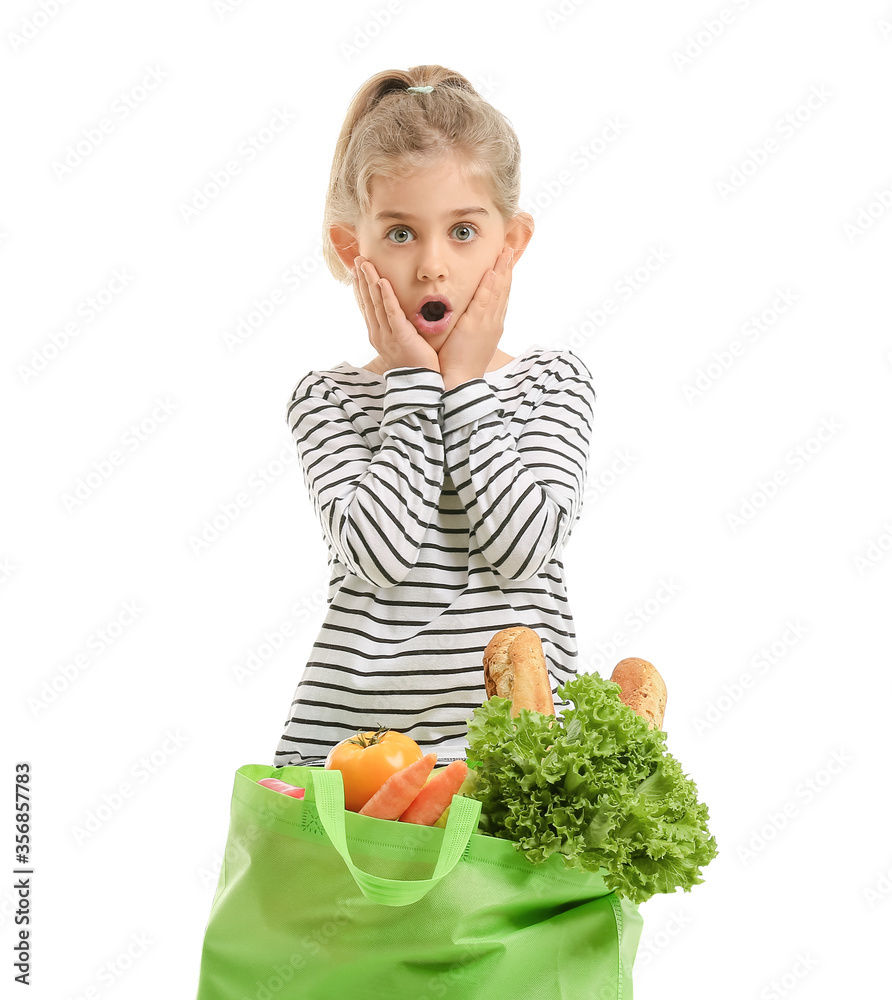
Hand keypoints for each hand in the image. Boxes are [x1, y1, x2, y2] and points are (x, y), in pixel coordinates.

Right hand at [353, 256, 439, 372]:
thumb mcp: (402, 345)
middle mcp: (378, 334)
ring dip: (370, 281)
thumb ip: (398, 330)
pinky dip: (386, 297)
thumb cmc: (415, 366)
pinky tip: (382, 282)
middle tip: (358, 259)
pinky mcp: (401, 336)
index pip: (366, 307)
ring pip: (376, 303)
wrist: (421, 385)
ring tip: (365, 264)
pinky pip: (392, 313)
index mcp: (378, 335)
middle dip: (362, 279)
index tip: (357, 272)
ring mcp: (388, 336)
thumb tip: (400, 317)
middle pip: (368, 301)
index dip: (361, 288)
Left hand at [437, 247, 514, 390]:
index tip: (506, 262)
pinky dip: (490, 286)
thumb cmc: (460, 363)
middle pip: (504, 291)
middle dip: (507, 269)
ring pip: (498, 292)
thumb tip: (467, 316)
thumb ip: (470, 326)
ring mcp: (487, 324)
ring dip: (502, 271)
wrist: (458, 381)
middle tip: (510, 250)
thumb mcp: (469, 341)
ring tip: (505, 252)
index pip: (501, 297)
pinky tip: (492, 272)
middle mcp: (493, 322)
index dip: (504, 278)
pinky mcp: (476, 326)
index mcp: (492, 325)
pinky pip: (484, 302)